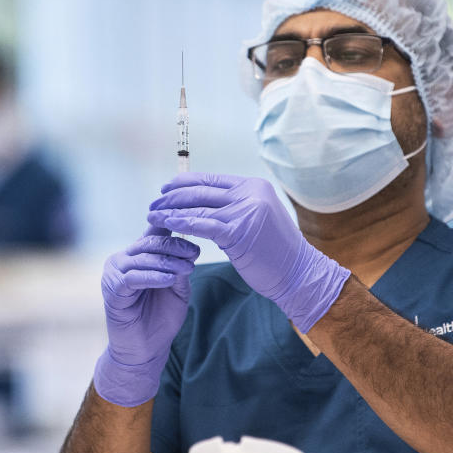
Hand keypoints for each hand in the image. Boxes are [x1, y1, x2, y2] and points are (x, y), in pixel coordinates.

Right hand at [93, 225, 199, 406]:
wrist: (146, 349)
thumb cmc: (161, 318)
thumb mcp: (177, 290)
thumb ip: (180, 269)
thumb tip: (189, 249)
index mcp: (137, 256)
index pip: (154, 233)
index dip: (173, 227)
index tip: (195, 227)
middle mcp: (122, 260)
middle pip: (149, 243)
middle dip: (175, 246)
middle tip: (195, 252)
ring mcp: (114, 274)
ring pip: (142, 258)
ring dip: (167, 262)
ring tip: (187, 268)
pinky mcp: (112, 290)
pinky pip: (132, 278)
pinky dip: (152, 277)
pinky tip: (169, 280)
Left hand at [147, 173, 349, 332]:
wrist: (299, 273)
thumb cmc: (277, 253)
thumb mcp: (258, 220)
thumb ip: (235, 208)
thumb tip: (204, 205)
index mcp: (254, 186)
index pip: (211, 179)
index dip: (185, 182)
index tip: (166, 189)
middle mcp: (250, 193)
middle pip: (201, 190)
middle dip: (172, 196)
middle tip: (154, 204)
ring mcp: (245, 210)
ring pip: (197, 205)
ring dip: (170, 210)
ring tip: (153, 216)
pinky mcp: (238, 230)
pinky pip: (201, 224)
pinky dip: (180, 223)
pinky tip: (167, 225)